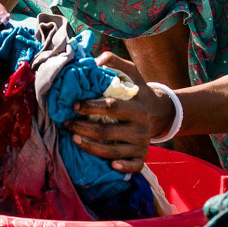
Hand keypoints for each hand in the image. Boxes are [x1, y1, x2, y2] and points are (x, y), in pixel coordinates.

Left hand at [64, 52, 174, 174]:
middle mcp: (141, 128)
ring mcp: (142, 144)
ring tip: (74, 138)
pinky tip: (110, 165)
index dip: (91, 106)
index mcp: (138, 108)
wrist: (160, 111)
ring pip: (115, 150)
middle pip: (109, 132)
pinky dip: (123, 167)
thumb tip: (95, 60)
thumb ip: (113, 62)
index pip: (112, 108)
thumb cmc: (137, 90)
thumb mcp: (131, 72)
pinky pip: (134, 166)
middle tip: (67, 123)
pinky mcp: (143, 156)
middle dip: (84, 128)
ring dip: (92, 147)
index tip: (74, 104)